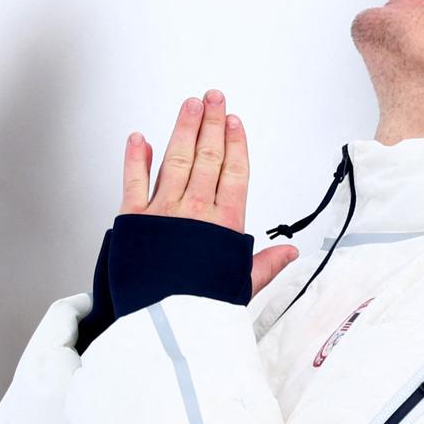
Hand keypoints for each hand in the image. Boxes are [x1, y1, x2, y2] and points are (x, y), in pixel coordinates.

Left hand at [119, 89, 298, 298]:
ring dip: (183, 128)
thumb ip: (265, 264)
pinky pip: (133, 181)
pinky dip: (135, 158)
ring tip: (189, 105)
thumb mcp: (241, 286)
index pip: (234, 171)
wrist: (165, 326)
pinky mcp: (133, 220)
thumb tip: (290, 253)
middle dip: (212, 123)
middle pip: (207, 156)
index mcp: (224, 224)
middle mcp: (195, 210)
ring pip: (176, 158)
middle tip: (214, 98)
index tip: (234, 121)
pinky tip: (140, 138)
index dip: (235, 142)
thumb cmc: (203, 309)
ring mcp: (163, 212)